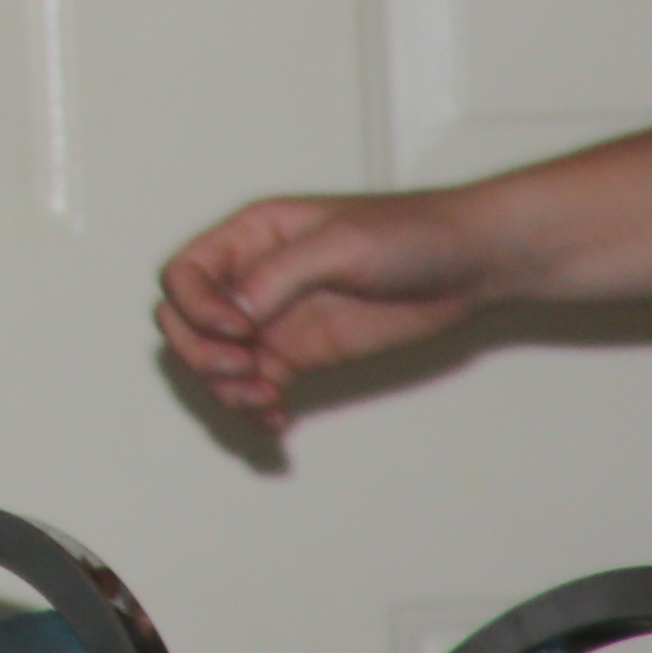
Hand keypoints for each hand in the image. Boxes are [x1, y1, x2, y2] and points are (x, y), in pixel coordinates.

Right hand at [154, 191, 509, 426]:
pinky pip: (256, 388)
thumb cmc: (409, 234)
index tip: (239, 330)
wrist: (467, 264)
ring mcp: (275, 321)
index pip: (184, 275)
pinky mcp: (302, 356)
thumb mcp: (340, 245)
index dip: (195, 306)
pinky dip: (254, 409)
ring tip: (267, 401)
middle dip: (202, 354)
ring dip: (227, 389)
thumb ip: (279, 275)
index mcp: (250, 236)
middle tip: (246, 370)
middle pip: (184, 322)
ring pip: (215, 363)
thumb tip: (231, 312)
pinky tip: (278, 418)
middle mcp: (252, 279)